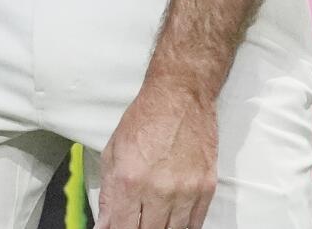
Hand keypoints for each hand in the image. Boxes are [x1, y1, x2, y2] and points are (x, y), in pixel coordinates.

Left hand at [98, 79, 218, 228]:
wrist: (181, 95)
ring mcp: (186, 189)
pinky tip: (175, 223)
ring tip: (156, 221)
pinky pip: (196, 222)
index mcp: (130, 181)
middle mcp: (159, 189)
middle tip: (138, 222)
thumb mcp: (113, 154)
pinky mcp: (207, 185)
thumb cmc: (145, 120)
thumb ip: (107, 195)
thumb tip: (104, 226)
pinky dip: (184, 227)